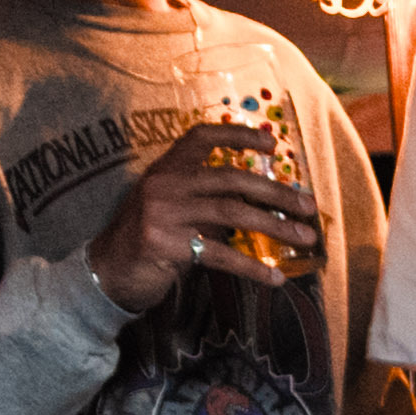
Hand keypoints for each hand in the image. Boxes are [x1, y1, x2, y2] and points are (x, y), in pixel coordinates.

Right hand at [89, 122, 321, 321]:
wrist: (107, 271)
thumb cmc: (149, 239)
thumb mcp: (174, 209)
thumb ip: (206, 200)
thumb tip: (261, 204)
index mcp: (166, 168)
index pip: (201, 137)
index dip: (237, 135)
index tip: (273, 142)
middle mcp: (164, 183)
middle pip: (230, 178)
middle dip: (275, 193)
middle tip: (308, 206)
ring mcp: (163, 212)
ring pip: (231, 212)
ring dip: (274, 226)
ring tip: (305, 238)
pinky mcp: (166, 244)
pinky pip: (220, 254)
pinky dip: (252, 267)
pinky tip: (274, 279)